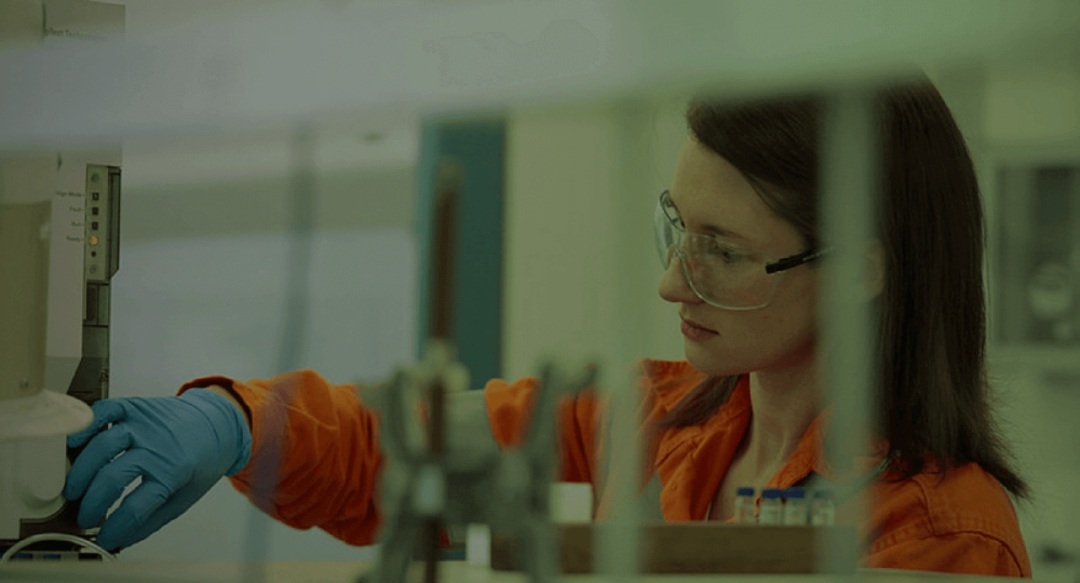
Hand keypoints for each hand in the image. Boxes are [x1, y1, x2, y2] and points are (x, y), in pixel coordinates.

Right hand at [63, 389, 251, 550]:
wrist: (218, 422)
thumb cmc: (202, 460)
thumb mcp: (186, 496)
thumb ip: (152, 520)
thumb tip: (118, 540)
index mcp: (174, 472)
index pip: (135, 508)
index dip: (114, 528)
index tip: (102, 538)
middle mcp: (158, 446)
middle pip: (113, 478)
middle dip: (92, 505)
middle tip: (84, 517)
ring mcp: (144, 424)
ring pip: (101, 446)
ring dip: (81, 473)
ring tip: (73, 490)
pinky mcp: (135, 407)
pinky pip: (104, 411)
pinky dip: (85, 425)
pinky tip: (74, 444)